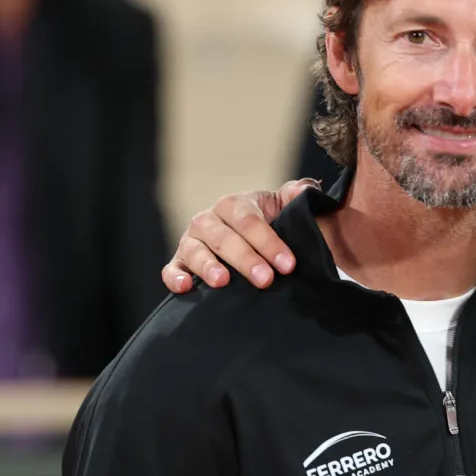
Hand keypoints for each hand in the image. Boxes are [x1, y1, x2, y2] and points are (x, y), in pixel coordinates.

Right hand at [160, 179, 306, 293]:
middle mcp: (209, 220)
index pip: (250, 221)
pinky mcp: (180, 262)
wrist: (254, 246)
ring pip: (195, 251)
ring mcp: (192, 241)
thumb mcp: (287, 209)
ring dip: (208, 266)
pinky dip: (174, 277)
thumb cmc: (273, 227)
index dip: (269, 242)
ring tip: (223, 281)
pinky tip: (186, 287)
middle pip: (224, 238)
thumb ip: (298, 196)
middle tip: (265, 280)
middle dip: (246, 259)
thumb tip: (305, 189)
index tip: (288, 265)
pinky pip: (171, 269)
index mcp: (235, 204)